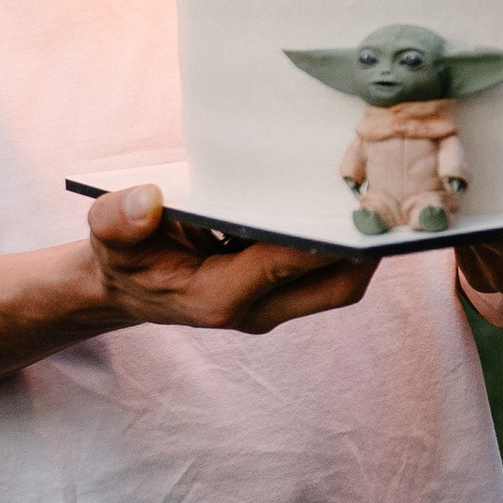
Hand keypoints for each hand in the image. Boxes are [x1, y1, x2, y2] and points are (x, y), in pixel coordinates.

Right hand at [86, 184, 373, 334]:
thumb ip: (119, 219)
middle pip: (335, 288)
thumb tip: (147, 200)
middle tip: (396, 199)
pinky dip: (346, 241)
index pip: (281, 267)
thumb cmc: (123, 258)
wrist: (125, 286)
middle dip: (367, 250)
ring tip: (392, 193)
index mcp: (217, 298)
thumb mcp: (106, 236)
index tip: (351, 208)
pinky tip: (359, 199)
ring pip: (339, 281)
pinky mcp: (281, 289)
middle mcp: (256, 309)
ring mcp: (273, 303)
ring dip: (363, 246)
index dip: (318, 241)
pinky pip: (329, 270)